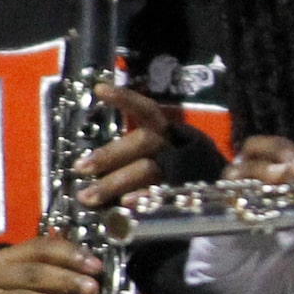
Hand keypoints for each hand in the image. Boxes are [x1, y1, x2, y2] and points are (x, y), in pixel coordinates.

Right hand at [0, 235, 97, 293]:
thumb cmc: (19, 282)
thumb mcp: (34, 265)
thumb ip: (60, 264)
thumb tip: (96, 269)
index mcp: (11, 255)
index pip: (41, 249)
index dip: (70, 255)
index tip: (95, 267)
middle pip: (31, 274)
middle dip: (64, 281)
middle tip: (91, 289)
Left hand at [74, 84, 181, 208]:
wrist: (213, 198)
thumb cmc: (164, 175)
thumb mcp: (147, 158)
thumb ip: (121, 157)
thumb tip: (83, 162)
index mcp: (164, 133)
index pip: (147, 110)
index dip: (125, 98)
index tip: (99, 89)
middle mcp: (173, 146)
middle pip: (144, 141)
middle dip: (109, 154)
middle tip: (80, 167)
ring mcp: (180, 169)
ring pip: (148, 169)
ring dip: (114, 182)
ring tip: (87, 197)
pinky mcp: (183, 191)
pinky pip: (162, 193)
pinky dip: (142, 196)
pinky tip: (124, 203)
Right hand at [180, 134, 293, 293]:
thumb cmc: (282, 293)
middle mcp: (269, 195)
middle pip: (276, 151)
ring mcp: (241, 202)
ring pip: (247, 160)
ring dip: (270, 161)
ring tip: (288, 173)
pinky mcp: (217, 217)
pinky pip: (225, 189)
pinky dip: (243, 182)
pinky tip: (262, 189)